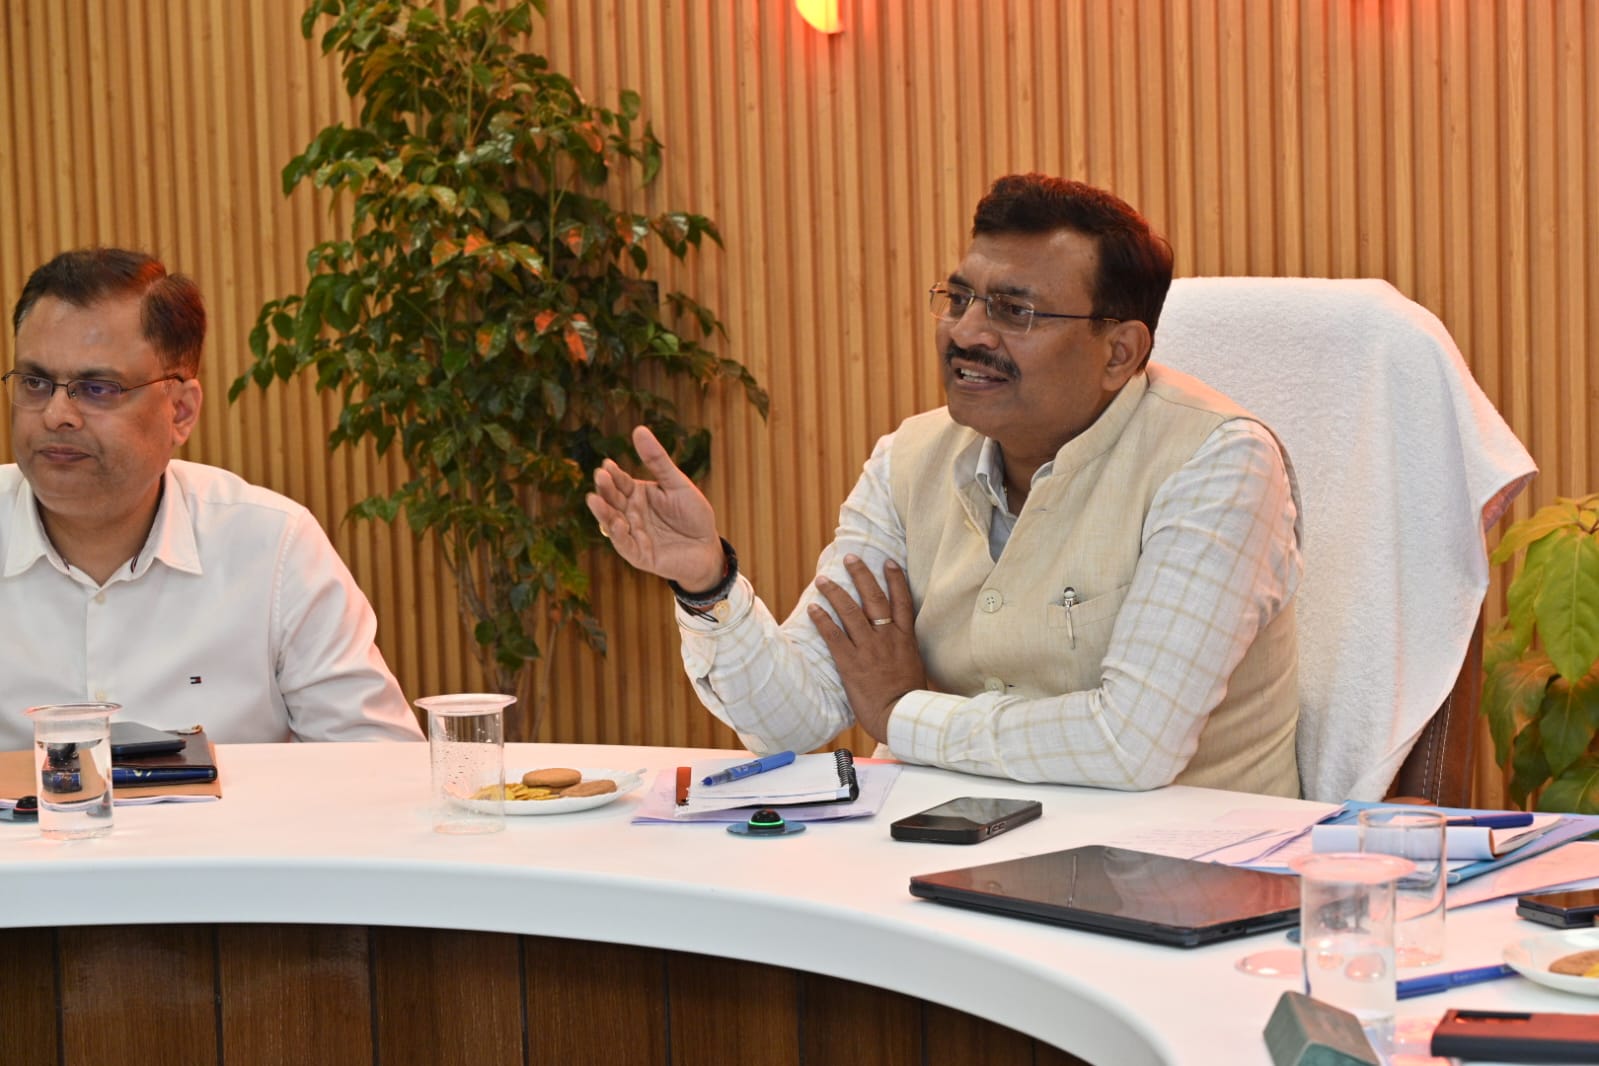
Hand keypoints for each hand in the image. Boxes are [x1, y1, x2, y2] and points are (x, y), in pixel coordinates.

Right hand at [586, 426, 724, 589]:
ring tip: (594, 499)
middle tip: (600, 476)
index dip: (613, 474)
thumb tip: (638, 429)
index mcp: (637, 495)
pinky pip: (625, 545)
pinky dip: (618, 535)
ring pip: (612, 522)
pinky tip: (615, 523)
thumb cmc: (693, 514)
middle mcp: (630, 513)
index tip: (607, 464)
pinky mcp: (639, 555)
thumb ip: (657, 460)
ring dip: (603, 512)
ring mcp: (633, 534)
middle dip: (605, 489)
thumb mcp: (676, 483)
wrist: (707, 546)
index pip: (620, 482)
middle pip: (613, 500)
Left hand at [807, 555, 924, 743]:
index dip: (895, 579)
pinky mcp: (851, 662)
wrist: (901, 716)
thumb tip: (898, 647)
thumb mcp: (914, 668)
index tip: (888, 562)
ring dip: (835, 592)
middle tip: (850, 558)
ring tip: (822, 579)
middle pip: (874, 598)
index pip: (902, 601)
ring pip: (851, 612)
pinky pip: (834, 636)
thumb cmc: (909, 699)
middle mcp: (887, 638)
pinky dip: (823, 620)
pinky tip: (813, 609)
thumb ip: (904, 652)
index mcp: (906, 639)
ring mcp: (869, 648)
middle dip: (861, 575)